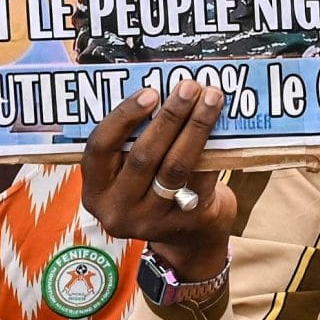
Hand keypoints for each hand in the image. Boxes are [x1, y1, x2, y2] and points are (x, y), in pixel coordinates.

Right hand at [80, 81, 237, 279]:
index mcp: (96, 191)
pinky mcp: (186, 221)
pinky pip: (201, 178)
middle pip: (144, 156)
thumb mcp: (129, 170)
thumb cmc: (153, 184)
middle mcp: (118, 210)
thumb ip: (134, 139)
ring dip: (196, 127)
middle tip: (190, 86)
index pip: (99, 149)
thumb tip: (163, 86)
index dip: (123, 118)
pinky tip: (224, 126)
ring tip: (211, 98)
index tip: (149, 91)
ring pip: (176, 166)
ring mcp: (152, 220)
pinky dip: (213, 150)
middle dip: (169, 116)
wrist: (187, 232)